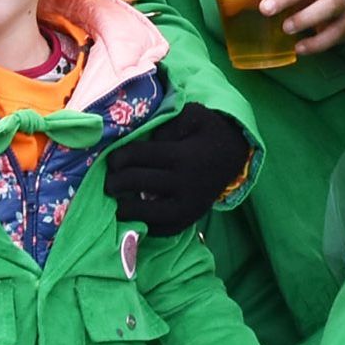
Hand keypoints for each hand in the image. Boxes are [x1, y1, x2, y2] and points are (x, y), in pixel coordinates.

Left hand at [104, 101, 252, 236]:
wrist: (235, 157)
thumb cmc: (208, 133)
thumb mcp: (193, 115)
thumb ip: (168, 122)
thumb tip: (144, 140)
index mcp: (184, 156)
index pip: (139, 156)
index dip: (118, 158)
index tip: (112, 161)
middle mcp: (186, 183)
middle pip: (137, 183)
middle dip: (115, 182)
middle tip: (108, 183)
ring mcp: (188, 206)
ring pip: (147, 213)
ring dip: (124, 210)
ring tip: (115, 204)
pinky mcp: (190, 220)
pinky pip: (162, 229)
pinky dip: (144, 226)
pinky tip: (134, 217)